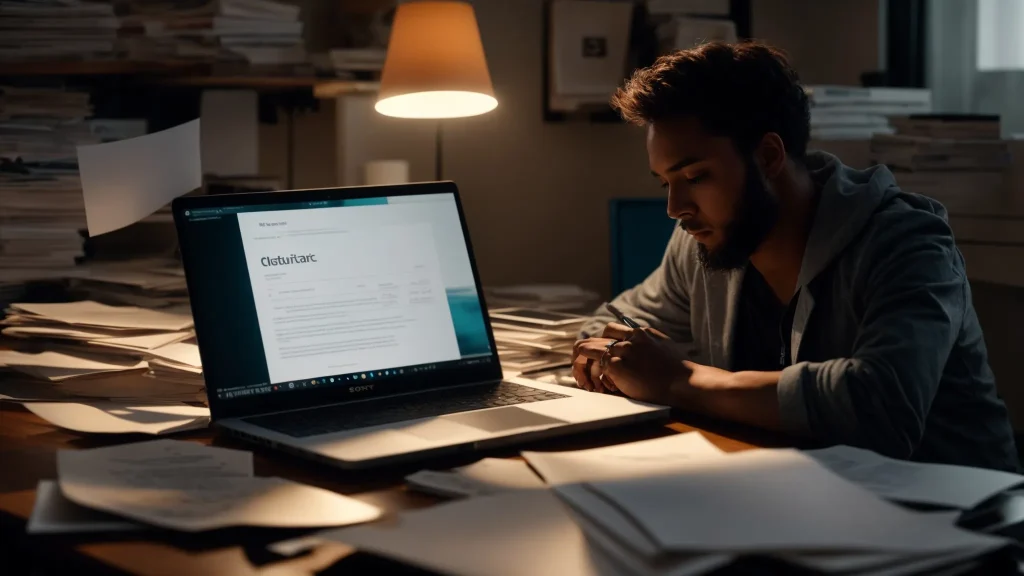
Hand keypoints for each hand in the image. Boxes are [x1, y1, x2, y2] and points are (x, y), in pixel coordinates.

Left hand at [573, 323, 690, 403]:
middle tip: (581, 364)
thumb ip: (648, 342)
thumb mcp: (663, 345)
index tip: (598, 354)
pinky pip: (594, 367)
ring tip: (581, 375)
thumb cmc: (679, 370)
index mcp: (640, 332)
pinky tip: (593, 386)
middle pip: (595, 338)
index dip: (602, 342)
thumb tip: (640, 346)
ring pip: (587, 348)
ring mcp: (622, 351)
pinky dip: (590, 376)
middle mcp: (628, 338)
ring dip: (581, 362)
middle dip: (585, 350)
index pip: (610, 330)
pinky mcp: (616, 365)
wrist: (684, 382)